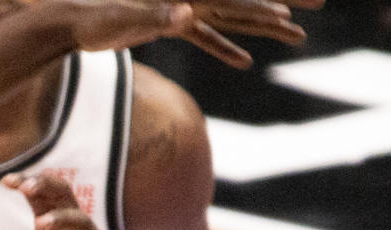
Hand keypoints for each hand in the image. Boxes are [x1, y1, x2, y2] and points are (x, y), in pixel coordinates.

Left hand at [51, 0, 318, 68]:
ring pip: (234, 20)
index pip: (238, 0)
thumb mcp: (127, 17)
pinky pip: (206, 37)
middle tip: (319, 6)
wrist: (71, 18)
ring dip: (262, 29)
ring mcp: (183, 11)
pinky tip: (244, 63)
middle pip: (247, 4)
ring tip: (296, 36)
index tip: (293, 12)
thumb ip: (158, 17)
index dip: (267, 4)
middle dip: (283, 7)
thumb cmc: (96, 18)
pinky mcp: (169, 24)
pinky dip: (224, 48)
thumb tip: (185, 16)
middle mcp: (192, 0)